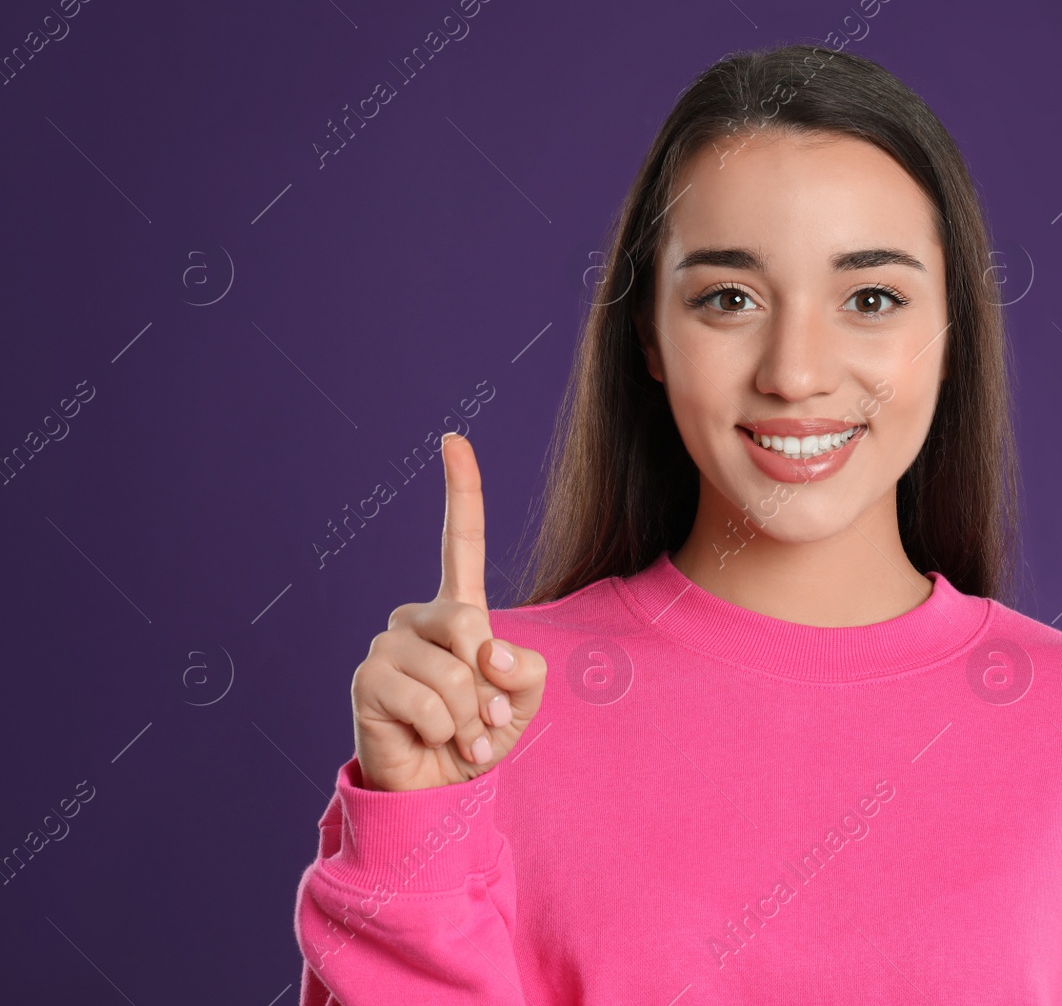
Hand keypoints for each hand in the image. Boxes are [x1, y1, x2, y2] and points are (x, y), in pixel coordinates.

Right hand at [352, 433, 546, 791]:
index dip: (461, 491)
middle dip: (490, 683)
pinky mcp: (368, 679)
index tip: (453, 439)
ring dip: (472, 719)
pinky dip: (448, 734)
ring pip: (456, 672)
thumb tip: (488, 650)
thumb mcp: (520, 701)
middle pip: (470, 623)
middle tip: (484, 723)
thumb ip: (524, 670)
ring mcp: (386, 645)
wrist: (434, 791)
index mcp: (456, 611)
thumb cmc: (478, 738)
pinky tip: (432, 744)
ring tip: (457, 737)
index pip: (459, 541)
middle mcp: (415, 618)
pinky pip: (433, 704)